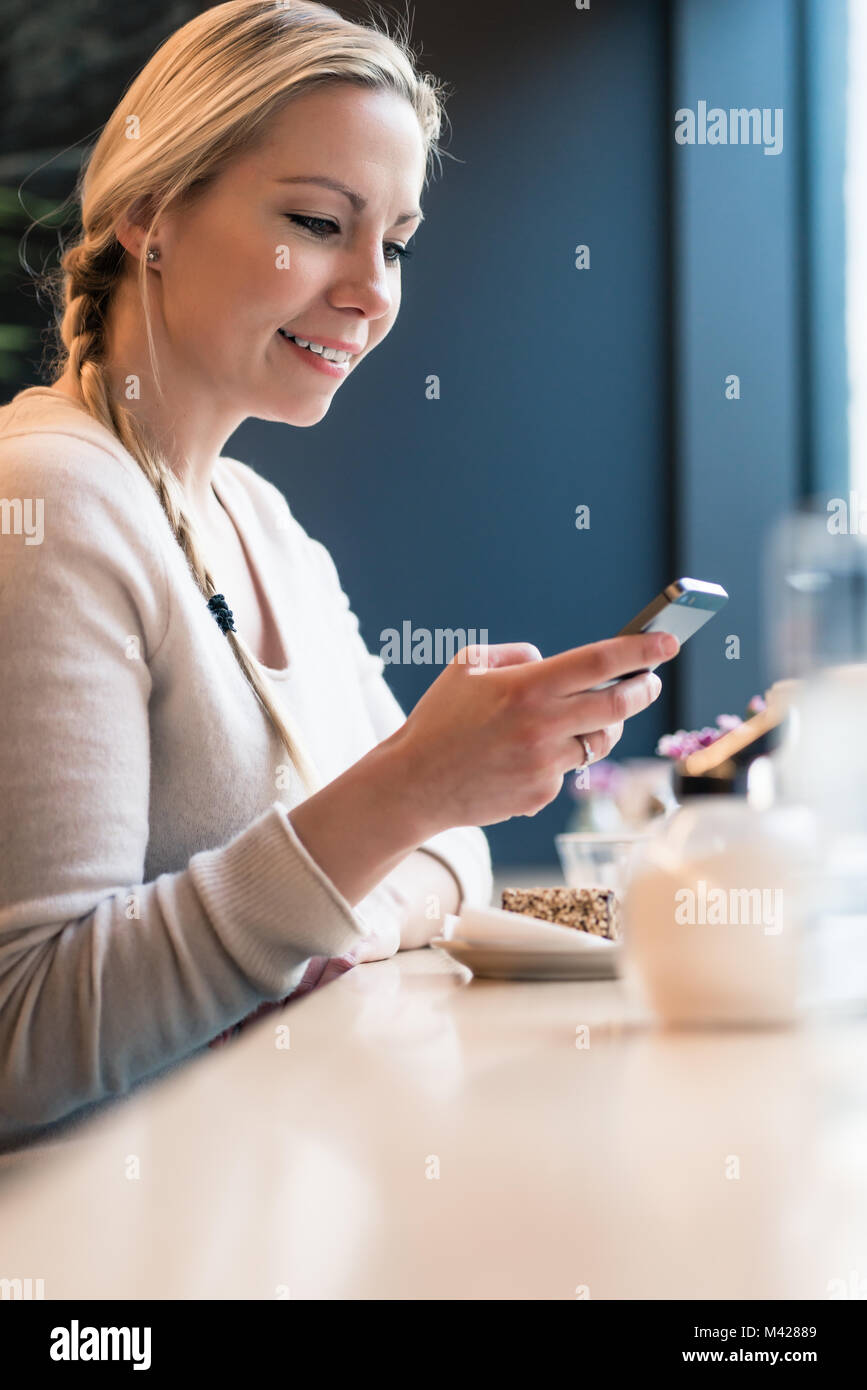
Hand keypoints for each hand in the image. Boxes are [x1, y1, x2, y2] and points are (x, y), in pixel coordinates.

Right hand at [390, 631, 678, 830]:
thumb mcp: (468, 666)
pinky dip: (561, 757)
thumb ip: (518, 656)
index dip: (640, 651)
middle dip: (642, 689)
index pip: (600, 662)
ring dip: (604, 725)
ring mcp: (544, 764)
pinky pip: (568, 769)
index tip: (668, 642)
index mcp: (526, 687)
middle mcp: (542, 726)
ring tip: (590, 715)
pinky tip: (532, 754)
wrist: (415, 783)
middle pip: (617, 704)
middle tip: (649, 681)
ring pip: (599, 740)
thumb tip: (554, 662)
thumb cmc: (440, 718)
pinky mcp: (541, 794)